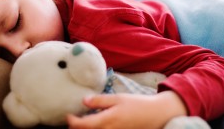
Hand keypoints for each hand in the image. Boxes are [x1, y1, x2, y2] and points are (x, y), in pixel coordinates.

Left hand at [67, 91, 186, 128]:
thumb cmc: (137, 103)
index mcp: (108, 119)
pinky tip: (96, 126)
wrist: (155, 114)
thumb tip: (84, 101)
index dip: (73, 122)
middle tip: (72, 122)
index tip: (67, 116)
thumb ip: (100, 101)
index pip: (85, 125)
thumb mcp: (118, 98)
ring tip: (81, 124)